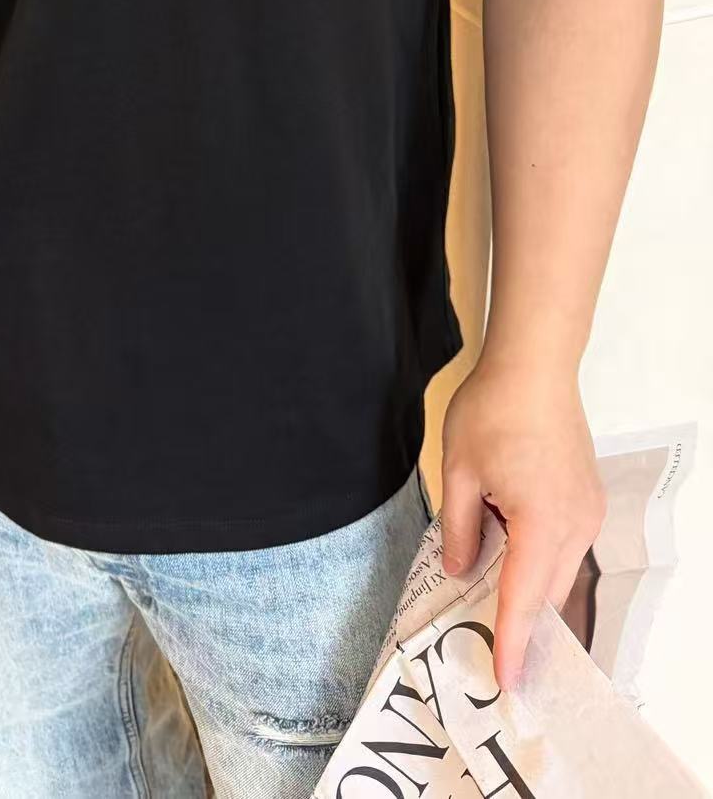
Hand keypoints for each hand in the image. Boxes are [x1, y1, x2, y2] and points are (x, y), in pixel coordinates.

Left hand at [440, 358, 604, 690]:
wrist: (534, 364)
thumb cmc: (492, 410)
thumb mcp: (458, 471)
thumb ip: (459, 528)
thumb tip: (458, 568)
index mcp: (540, 523)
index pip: (523, 598)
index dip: (512, 642)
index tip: (507, 680)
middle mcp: (575, 524)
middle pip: (547, 592)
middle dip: (522, 625)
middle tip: (491, 651)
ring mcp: (587, 510)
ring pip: (559, 569)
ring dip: (530, 588)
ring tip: (493, 604)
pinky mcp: (587, 496)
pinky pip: (565, 545)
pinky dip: (540, 559)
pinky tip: (510, 555)